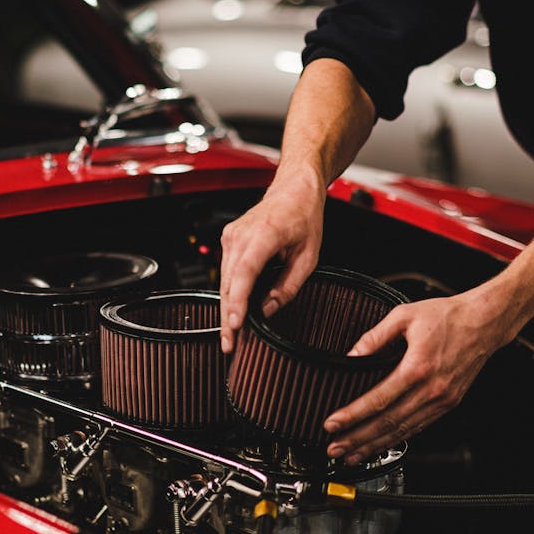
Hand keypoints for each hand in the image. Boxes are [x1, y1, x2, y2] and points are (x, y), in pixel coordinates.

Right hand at [219, 174, 325, 352]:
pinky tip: (234, 310)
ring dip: (227, 307)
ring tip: (231, 334)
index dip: (238, 302)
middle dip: (228, 317)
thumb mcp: (308, 256)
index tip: (236, 325)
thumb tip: (269, 309)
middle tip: (230, 344)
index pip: (244, 274)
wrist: (294, 189)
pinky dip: (230, 292)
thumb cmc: (303, 215)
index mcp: (264, 235)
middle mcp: (241, 235)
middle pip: (229, 284)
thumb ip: (288, 286)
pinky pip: (226, 272)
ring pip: (225, 281)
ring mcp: (231, 237)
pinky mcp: (229, 240)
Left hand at [323, 290, 514, 463]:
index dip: (352, 415)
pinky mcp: (448, 404)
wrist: (485, 322)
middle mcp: (431, 389)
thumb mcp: (404, 315)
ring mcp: (441, 400)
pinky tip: (381, 445)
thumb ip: (375, 336)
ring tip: (352, 455)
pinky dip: (397, 440)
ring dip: (375, 446)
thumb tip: (351, 354)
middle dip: (358, 439)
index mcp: (418, 367)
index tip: (332, 424)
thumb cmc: (447, 316)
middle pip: (388, 423)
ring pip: (403, 431)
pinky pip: (418, 427)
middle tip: (335, 449)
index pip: (378, 400)